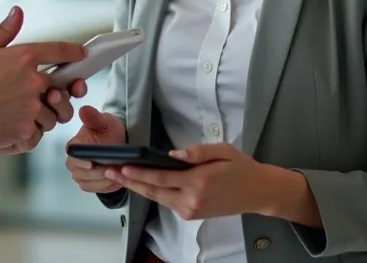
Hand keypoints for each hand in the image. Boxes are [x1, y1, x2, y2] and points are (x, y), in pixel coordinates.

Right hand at [0, 6, 86, 152]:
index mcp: (24, 58)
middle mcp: (32, 82)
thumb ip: (5, 31)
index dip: (73, 51)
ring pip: (54, 114)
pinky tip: (17, 127)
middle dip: (58, 92)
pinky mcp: (26, 131)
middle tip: (47, 96)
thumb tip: (17, 12)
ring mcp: (31, 108)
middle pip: (62, 88)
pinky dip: (32, 133)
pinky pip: (40, 134)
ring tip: (26, 113)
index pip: (59, 51)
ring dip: (45, 115)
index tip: (81, 54)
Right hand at [65, 106, 126, 193]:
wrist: (119, 144)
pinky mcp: (89, 183)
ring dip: (102, 180)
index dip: (82, 161)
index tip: (92, 163)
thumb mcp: (105, 122)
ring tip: (115, 172)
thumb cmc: (109, 132)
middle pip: (80, 173)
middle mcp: (74, 162)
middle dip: (96, 172)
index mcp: (74, 146)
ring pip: (87, 182)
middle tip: (111, 168)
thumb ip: (94, 117)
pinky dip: (104, 185)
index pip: (73, 156)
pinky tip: (113, 178)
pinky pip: (94, 189)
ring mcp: (81, 174)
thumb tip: (84, 109)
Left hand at [103, 142, 269, 219]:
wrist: (258, 192)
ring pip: (157, 198)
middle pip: (153, 191)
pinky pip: (167, 202)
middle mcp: (192, 199)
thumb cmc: (240, 167)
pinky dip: (152, 192)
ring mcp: (191, 210)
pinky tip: (140, 183)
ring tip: (118, 176)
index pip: (161, 177)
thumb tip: (174, 154)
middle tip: (108, 172)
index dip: (138, 173)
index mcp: (198, 181)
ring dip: (136, 187)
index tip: (121, 167)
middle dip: (129, 181)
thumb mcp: (223, 151)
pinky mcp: (192, 215)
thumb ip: (197, 152)